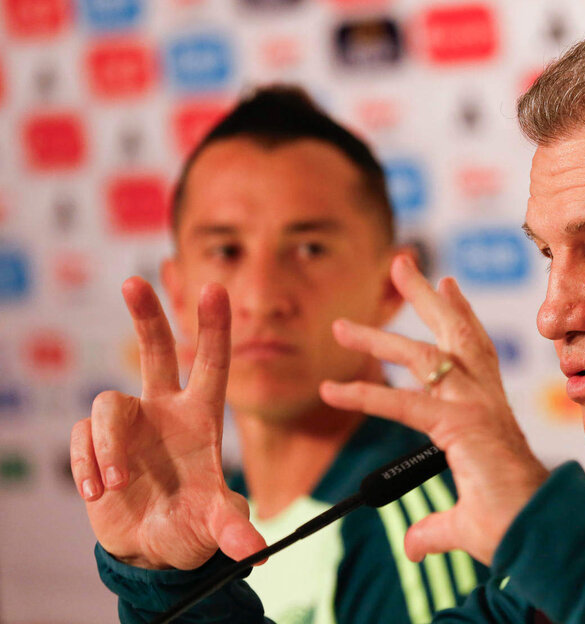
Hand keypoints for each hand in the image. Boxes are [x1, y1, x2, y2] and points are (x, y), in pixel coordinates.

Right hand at [69, 277, 265, 569]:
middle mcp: (164, 410)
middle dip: (147, 315)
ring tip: (117, 485)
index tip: (216, 288)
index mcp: (201, 417)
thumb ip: (233, 532)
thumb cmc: (192, 526)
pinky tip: (100, 493)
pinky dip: (87, 466)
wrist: (152, 549)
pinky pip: (82, 441)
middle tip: (133, 281)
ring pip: (108, 406)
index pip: (212, 363)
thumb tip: (255, 551)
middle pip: (157, 350)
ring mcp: (128, 426)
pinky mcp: (96, 447)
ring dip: (108, 446)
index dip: (214, 327)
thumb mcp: (216, 527)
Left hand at [321, 255, 548, 564]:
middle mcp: (485, 400)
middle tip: (402, 263)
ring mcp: (475, 408)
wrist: (537, 535)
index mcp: (491, 410)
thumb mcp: (463, 523)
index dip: (460, 315)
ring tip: (346, 322)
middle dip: (426, 297)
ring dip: (384, 331)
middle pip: (454, 335)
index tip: (447, 285)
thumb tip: (414, 543)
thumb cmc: (513, 525)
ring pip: (427, 356)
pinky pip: (404, 404)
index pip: (474, 351)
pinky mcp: (460, 426)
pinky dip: (365, 394)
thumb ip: (435, 528)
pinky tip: (332, 389)